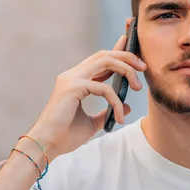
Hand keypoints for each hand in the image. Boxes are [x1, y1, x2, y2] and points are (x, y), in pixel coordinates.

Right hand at [23, 34, 145, 161]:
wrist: (46, 146)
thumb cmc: (65, 136)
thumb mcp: (92, 123)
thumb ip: (107, 113)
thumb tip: (128, 107)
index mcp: (75, 80)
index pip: (100, 59)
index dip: (116, 50)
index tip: (130, 43)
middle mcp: (72, 75)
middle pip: (104, 54)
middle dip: (127, 57)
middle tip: (143, 67)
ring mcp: (71, 79)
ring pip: (105, 61)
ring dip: (126, 70)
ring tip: (138, 86)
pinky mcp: (73, 87)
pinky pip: (104, 88)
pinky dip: (116, 101)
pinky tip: (119, 117)